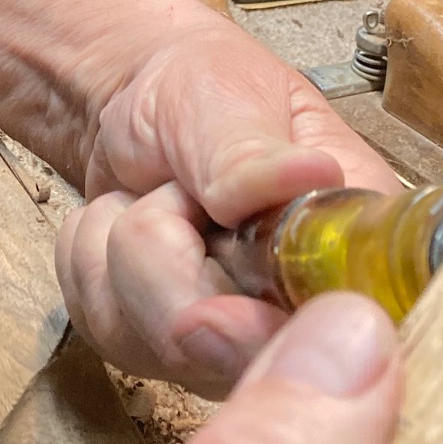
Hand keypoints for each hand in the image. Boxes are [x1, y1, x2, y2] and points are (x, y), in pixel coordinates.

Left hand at [57, 20, 399, 395]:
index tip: (212, 304)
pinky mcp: (165, 349)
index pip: (342, 333)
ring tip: (152, 196)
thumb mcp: (230, 98)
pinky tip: (118, 223)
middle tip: (176, 192)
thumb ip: (255, 153)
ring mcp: (236, 340)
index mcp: (353, 243)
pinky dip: (89, 265)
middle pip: (236, 357)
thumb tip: (309, 176)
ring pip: (158, 346)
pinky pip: (106, 332)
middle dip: (172, 263)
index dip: (266, 332)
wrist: (131, 98)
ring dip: (124, 253)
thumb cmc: (202, 86)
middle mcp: (305, 309)